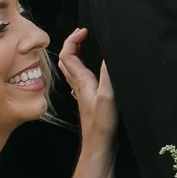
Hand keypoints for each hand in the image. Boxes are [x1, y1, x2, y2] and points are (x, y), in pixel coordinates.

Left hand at [58, 28, 114, 150]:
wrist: (99, 146)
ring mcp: (82, 94)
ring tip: (88, 47)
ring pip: (73, 70)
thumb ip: (107, 73)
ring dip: (77, 56)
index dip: (73, 39)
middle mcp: (78, 85)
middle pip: (67, 60)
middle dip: (73, 44)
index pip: (67, 54)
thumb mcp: (107, 94)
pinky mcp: (89, 100)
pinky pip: (81, 78)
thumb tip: (110, 52)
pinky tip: (95, 71)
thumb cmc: (102, 123)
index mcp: (80, 80)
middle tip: (84, 35)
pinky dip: (85, 68)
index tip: (85, 31)